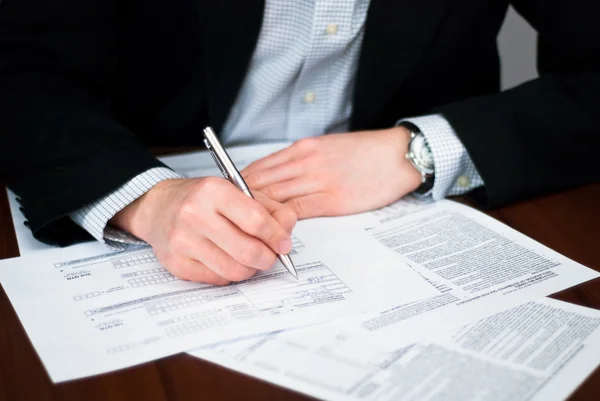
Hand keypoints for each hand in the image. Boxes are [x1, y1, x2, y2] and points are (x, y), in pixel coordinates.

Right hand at [110, 177, 296, 284]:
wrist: (158, 207)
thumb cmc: (202, 200)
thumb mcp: (237, 192)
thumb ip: (269, 209)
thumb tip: (287, 231)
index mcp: (214, 191)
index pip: (257, 221)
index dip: (277, 236)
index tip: (283, 243)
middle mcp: (195, 214)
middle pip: (248, 251)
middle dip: (267, 258)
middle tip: (270, 256)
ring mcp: (183, 241)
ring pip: (234, 270)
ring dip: (250, 269)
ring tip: (249, 258)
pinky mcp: (176, 264)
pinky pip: (217, 279)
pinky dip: (229, 273)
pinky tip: (226, 259)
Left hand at [242, 127, 421, 218]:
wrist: (397, 155)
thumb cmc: (365, 153)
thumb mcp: (327, 148)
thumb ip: (301, 161)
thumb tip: (278, 177)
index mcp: (303, 149)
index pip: (260, 168)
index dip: (240, 185)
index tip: (229, 199)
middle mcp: (305, 162)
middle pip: (261, 183)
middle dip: (241, 203)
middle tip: (227, 219)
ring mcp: (318, 180)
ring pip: (274, 198)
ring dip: (257, 215)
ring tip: (243, 230)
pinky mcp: (332, 199)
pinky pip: (296, 211)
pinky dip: (280, 222)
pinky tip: (270, 232)